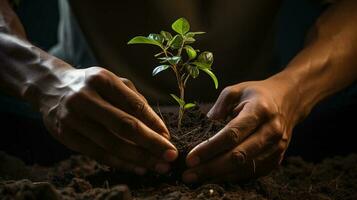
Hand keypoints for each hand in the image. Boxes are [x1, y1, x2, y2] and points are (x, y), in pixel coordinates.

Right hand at [38, 67, 176, 174]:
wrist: (51, 87)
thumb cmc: (91, 85)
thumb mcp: (112, 82)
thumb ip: (134, 100)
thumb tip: (158, 128)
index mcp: (102, 80)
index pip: (134, 104)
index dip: (154, 123)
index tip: (168, 138)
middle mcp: (86, 98)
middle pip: (124, 126)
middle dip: (151, 144)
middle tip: (170, 156)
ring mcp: (73, 118)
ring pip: (111, 144)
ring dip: (138, 158)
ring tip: (158, 166)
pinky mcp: (66, 135)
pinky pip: (97, 153)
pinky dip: (120, 163)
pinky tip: (137, 167)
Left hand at [183, 77, 305, 182]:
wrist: (289, 100)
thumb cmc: (257, 94)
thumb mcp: (236, 90)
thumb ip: (220, 105)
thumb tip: (206, 124)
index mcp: (259, 110)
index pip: (232, 134)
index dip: (210, 148)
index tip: (190, 158)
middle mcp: (271, 131)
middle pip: (238, 156)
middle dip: (211, 168)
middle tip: (188, 175)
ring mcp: (277, 147)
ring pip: (246, 168)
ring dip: (220, 176)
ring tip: (197, 178)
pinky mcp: (277, 158)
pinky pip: (253, 172)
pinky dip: (234, 177)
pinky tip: (216, 177)